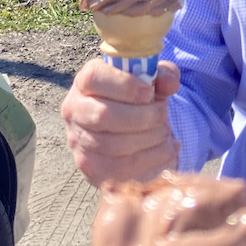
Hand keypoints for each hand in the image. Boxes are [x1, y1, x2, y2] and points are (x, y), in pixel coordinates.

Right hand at [62, 57, 180, 185]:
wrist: (126, 132)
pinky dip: (153, 158)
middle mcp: (75, 112)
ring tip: (166, 131)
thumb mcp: (151, 81)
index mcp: (85, 83)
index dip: (124, 84)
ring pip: (114, 145)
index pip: (94, 78)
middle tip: (163, 113)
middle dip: (143, 115)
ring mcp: (80, 143)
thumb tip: (170, 83)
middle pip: (104, 116)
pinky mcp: (93, 169)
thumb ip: (162, 76)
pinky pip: (124, 168)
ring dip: (150, 137)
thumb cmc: (137, 99)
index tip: (149, 92)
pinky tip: (168, 147)